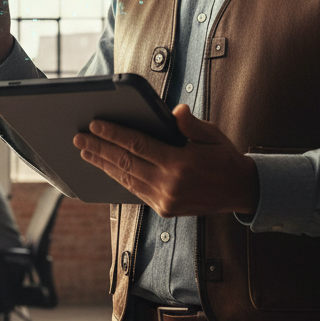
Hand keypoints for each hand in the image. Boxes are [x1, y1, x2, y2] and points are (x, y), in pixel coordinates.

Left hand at [74, 104, 259, 216]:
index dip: (114, 135)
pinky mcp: (163, 209)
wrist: (240, 192)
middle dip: (99, 149)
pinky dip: (118, 178)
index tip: (95, 125)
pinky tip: (106, 168)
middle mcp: (169, 184)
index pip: (138, 146)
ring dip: (103, 164)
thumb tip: (174, 111)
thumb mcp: (212, 135)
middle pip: (125, 163)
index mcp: (180, 164)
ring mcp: (165, 200)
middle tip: (79, 138)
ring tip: (85, 152)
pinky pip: (134, 191)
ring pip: (126, 179)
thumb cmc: (224, 158)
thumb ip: (190, 124)